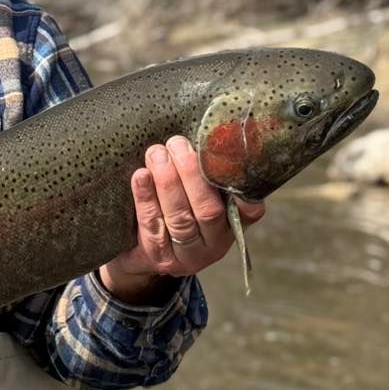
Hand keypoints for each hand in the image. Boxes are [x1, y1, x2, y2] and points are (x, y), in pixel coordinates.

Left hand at [100, 136, 265, 303]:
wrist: (139, 256)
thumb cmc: (173, 212)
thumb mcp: (196, 199)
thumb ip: (204, 175)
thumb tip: (202, 132)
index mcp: (231, 226)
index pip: (248, 212)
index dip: (247, 194)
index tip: (239, 166)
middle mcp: (214, 244)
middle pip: (208, 210)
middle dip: (191, 173)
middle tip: (177, 143)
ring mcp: (186, 255)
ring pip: (180, 218)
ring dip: (168, 182)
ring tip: (156, 153)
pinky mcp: (157, 257)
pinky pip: (152, 224)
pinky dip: (145, 197)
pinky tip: (140, 176)